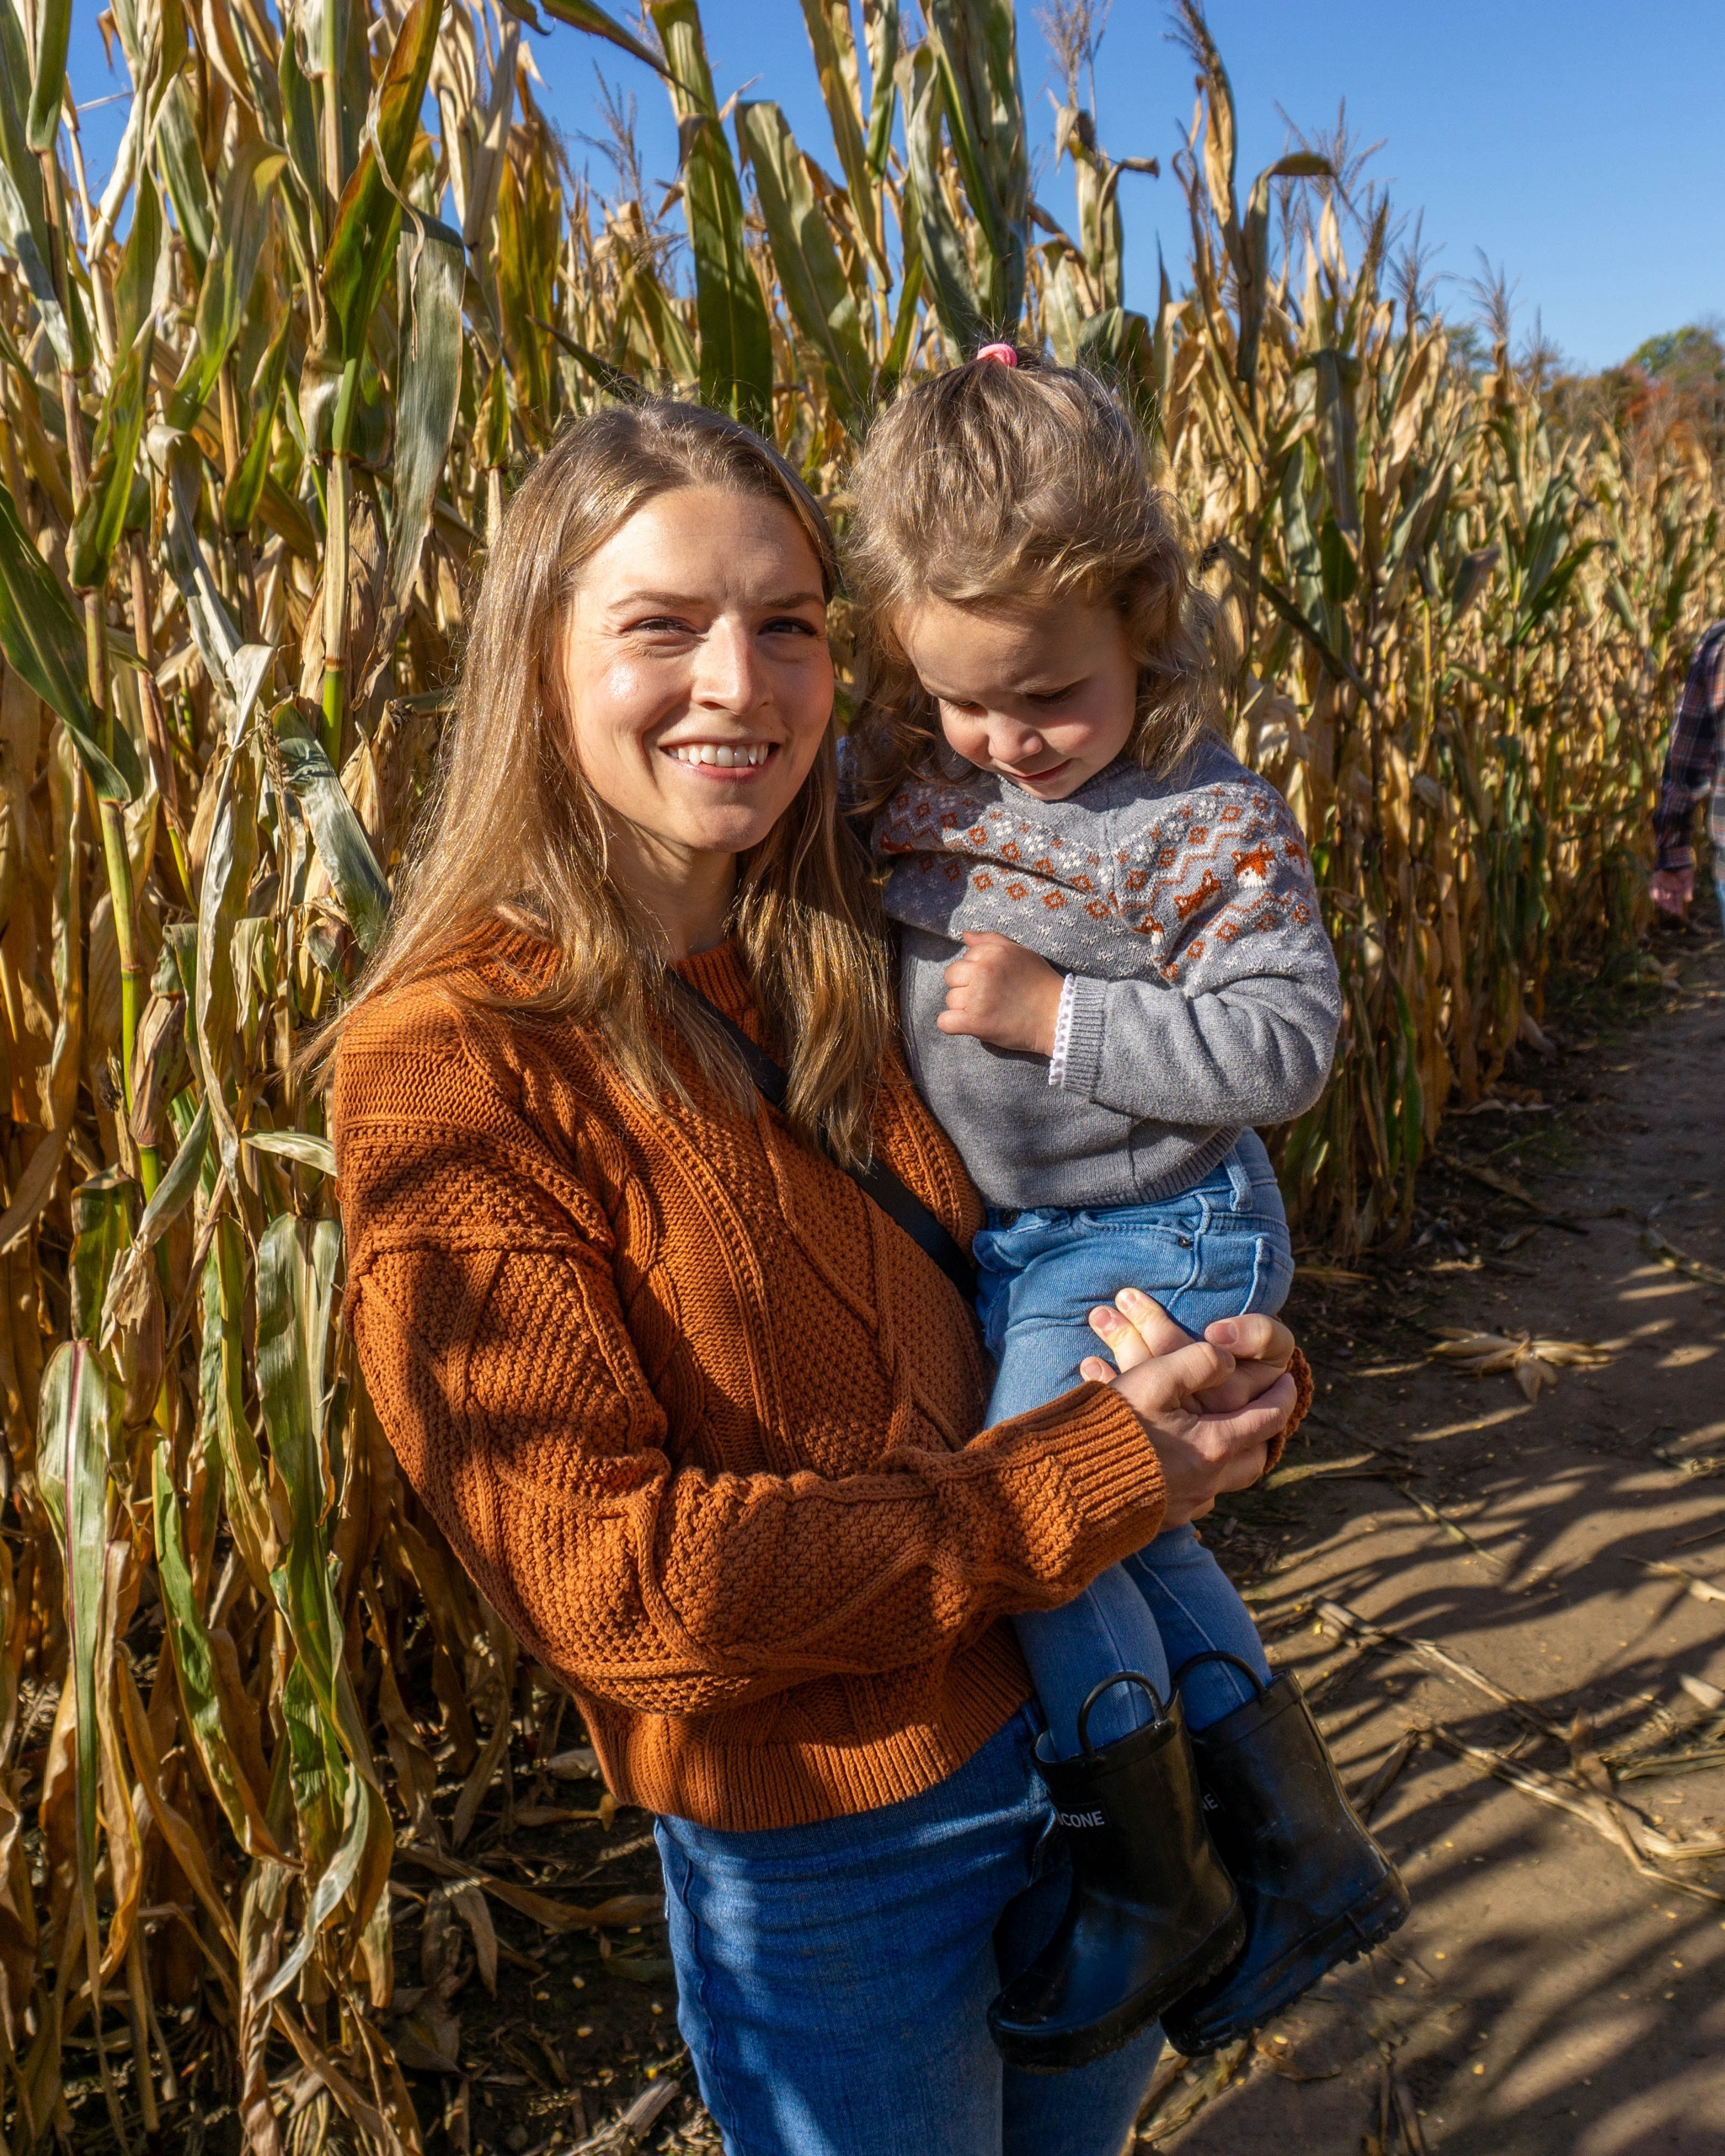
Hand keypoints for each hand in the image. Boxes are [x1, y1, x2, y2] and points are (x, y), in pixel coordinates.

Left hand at [936, 931, 1064, 1056]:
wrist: (1056, 1016)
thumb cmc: (1039, 983)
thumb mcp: (1020, 952)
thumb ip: (990, 940)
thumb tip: (964, 935)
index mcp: (992, 952)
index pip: (966, 957)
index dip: (978, 970)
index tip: (995, 980)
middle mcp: (983, 971)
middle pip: (951, 976)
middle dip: (965, 986)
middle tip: (988, 996)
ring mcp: (977, 997)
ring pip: (950, 999)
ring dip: (964, 1007)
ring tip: (988, 1010)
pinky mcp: (975, 1022)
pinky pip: (945, 1022)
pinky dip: (954, 1025)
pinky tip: (970, 1024)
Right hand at [1079, 1290, 1296, 1524]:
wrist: (1070, 1485)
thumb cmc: (1113, 1426)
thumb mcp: (1154, 1379)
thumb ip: (1198, 1361)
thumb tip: (1227, 1361)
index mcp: (1214, 1446)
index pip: (1267, 1418)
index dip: (1282, 1396)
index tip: (1287, 1380)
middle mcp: (1208, 1481)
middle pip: (1255, 1459)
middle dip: (1264, 1433)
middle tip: (1263, 1412)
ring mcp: (1185, 1504)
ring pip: (1227, 1482)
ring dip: (1233, 1457)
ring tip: (1223, 1435)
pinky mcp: (1162, 1518)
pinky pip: (1196, 1498)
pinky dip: (1201, 1477)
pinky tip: (1183, 1463)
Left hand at [1650, 867, 1692, 917]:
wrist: (1677, 855)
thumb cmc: (1684, 867)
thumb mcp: (1688, 879)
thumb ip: (1688, 889)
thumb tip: (1689, 900)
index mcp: (1677, 888)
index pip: (1677, 899)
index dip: (1677, 905)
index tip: (1678, 912)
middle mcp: (1669, 887)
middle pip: (1668, 899)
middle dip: (1670, 905)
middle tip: (1671, 910)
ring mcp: (1662, 883)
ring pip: (1661, 895)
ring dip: (1663, 901)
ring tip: (1666, 907)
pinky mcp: (1655, 878)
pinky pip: (1654, 887)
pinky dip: (1655, 892)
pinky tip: (1656, 898)